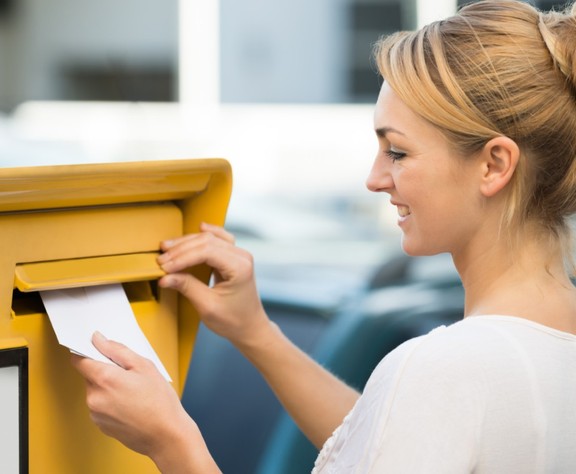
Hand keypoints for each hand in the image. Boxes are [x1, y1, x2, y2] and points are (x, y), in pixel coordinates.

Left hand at [71, 332, 197, 464]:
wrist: (166, 435)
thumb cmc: (160, 402)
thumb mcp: (144, 366)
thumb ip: (118, 350)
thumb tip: (99, 340)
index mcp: (104, 379)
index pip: (79, 359)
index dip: (88, 352)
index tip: (99, 350)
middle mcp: (94, 397)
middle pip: (89, 375)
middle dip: (105, 371)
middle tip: (129, 373)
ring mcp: (96, 414)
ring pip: (96, 391)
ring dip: (108, 387)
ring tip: (133, 391)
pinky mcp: (101, 425)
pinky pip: (100, 406)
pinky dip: (111, 402)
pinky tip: (130, 404)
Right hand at [157, 223, 272, 347]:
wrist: (250, 327)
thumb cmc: (233, 320)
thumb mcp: (207, 306)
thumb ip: (187, 287)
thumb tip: (164, 277)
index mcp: (239, 267)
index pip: (206, 252)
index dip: (182, 257)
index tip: (164, 267)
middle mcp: (242, 257)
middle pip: (207, 242)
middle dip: (181, 250)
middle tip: (161, 260)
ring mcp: (239, 255)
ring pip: (210, 238)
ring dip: (188, 242)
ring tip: (167, 248)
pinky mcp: (234, 257)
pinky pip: (219, 239)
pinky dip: (206, 235)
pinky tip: (198, 227)